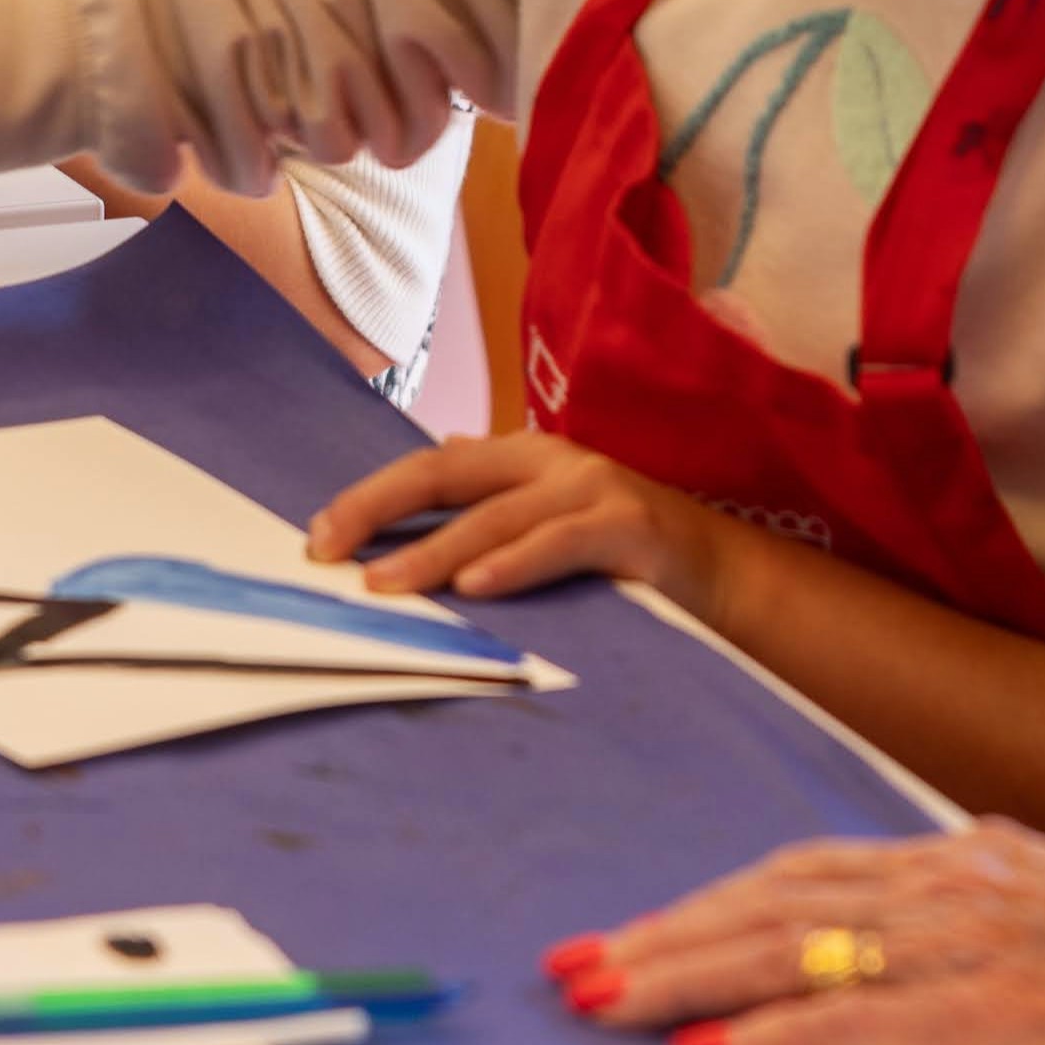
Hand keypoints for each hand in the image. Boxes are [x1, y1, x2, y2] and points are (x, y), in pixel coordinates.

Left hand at [303, 432, 732, 616]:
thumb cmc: (627, 554)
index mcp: (525, 458)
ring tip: (384, 586)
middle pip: (445, 473)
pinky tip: (473, 588)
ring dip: (432, 552)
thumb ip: (498, 497)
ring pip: (494, 516)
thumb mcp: (552, 521)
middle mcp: (552, 461)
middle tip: (326, 550)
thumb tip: (443, 456)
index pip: (431, 469)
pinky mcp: (629, 526)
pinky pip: (558, 543)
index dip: (371, 498)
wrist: (726, 576)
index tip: (318, 538)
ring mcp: (592, 489)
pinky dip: (513, 564)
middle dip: (377, 509)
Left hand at [548, 824, 1044, 1044]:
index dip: (700, 906)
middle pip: (764, 905)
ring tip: (608, 1001)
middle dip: (663, 940)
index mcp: (942, 862)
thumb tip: (881, 922)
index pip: (791, 875)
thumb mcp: (1037, 894)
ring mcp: (950, 946)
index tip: (626, 937)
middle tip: (574, 969)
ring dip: (687, 978)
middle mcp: (931, 889)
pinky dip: (770, 1033)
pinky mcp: (978, 1011)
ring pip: (788, 950)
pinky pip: (852, 1018)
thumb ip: (956, 900)